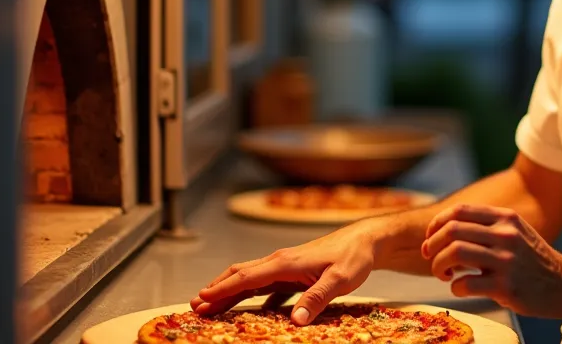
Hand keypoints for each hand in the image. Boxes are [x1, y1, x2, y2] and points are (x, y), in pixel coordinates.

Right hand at [191, 221, 378, 324]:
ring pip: (250, 280)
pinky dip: (252, 297)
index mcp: (285, 263)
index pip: (246, 277)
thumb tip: (295, 321)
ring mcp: (286, 267)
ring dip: (230, 293)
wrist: (366, 241)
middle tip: (195, 306)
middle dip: (217, 290)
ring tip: (211, 307)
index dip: (222, 289)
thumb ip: (316, 299)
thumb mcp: (339, 280)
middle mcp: (280, 262)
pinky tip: (248, 311)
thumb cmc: (353, 257)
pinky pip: (267, 287)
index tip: (202, 298)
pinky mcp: (294, 274)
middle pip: (240, 275)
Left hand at [421, 204, 561, 318]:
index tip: (431, 238)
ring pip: (455, 253)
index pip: (459, 211)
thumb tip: (446, 226)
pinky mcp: (506, 286)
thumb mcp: (515, 230)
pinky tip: (460, 288)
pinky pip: (465, 283)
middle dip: (433, 245)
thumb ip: (487, 224)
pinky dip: (455, 287)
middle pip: (452, 230)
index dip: (437, 224)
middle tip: (431, 257)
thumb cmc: (533, 260)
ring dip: (439, 265)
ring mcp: (506, 260)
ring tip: (443, 273)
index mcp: (505, 218)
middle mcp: (506, 235)